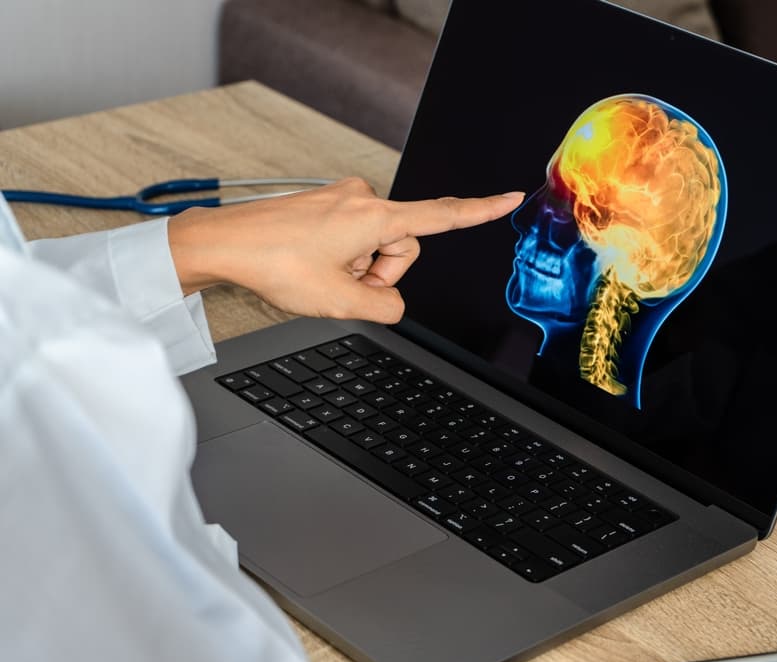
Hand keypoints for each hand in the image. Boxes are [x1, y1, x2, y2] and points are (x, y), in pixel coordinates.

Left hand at [168, 177, 523, 322]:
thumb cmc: (274, 264)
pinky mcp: (328, 204)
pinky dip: (341, 256)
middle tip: (341, 284)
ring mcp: (343, 199)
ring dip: (357, 268)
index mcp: (374, 217)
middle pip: (402, 247)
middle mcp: (363, 199)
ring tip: (321, 272)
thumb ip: (384, 308)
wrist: (225, 243)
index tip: (510, 197)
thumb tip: (392, 302)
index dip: (481, 210)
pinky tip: (312, 262)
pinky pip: (354, 236)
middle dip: (379, 273)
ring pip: (376, 245)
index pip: (442, 216)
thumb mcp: (338, 302)